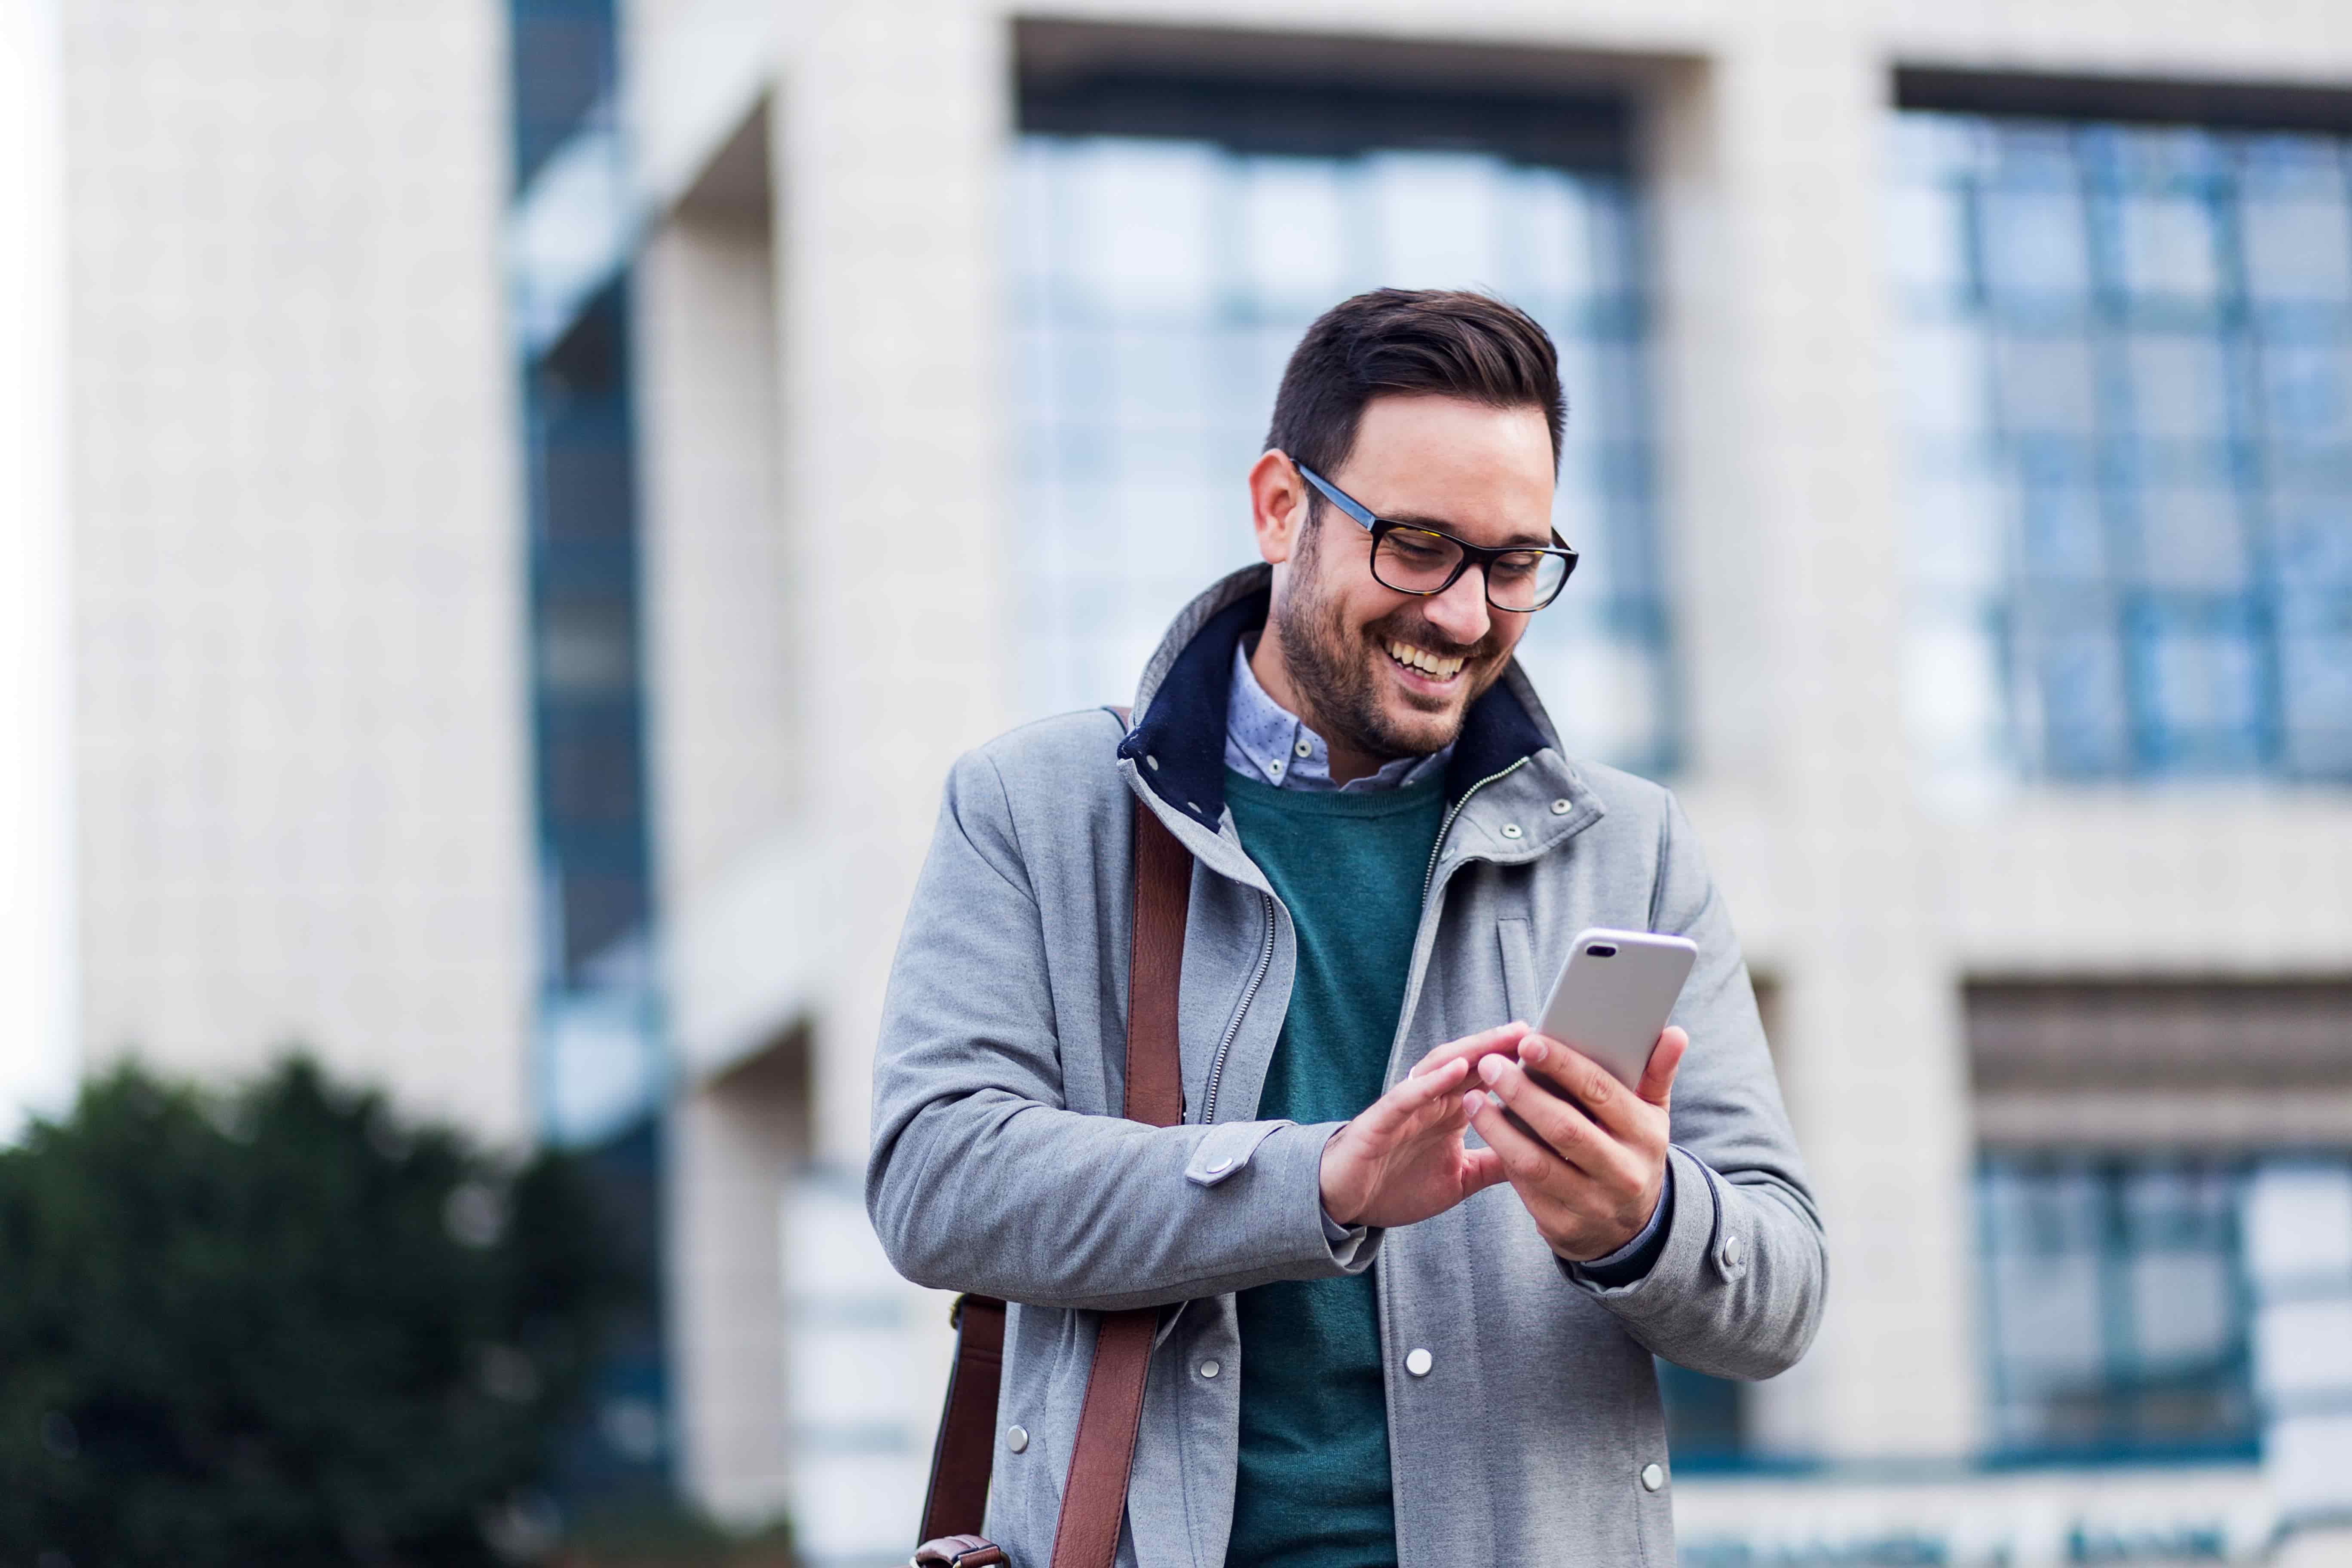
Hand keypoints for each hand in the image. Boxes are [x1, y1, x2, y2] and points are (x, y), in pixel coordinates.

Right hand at [1318, 1023, 1527, 1227]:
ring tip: (1505, 1038)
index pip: (1489, 1079)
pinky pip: (1408, 1095)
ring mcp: (1407, 1107)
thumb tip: (1541, 1158)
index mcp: (1451, 1113)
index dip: (1518, 1065)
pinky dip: (1433, 1079)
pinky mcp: (1382, 1120)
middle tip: (1538, 1031)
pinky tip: (1457, 1067)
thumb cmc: (1397, 1185)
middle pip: (1471, 1063)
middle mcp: (1432, 1102)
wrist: (1346, 1203)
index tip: (1556, 1054)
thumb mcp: (1462, 1179)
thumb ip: (1495, 1163)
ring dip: (1474, 1051)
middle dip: (1503, 1045)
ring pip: (1442, 1068)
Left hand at [1462, 1027, 1685, 1262]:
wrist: (1630, 1229)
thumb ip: (1658, 1073)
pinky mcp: (1564, 1227)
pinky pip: (1525, 1189)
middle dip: (1522, 1094)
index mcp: (1645, 1136)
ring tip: (1473, 1099)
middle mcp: (1622, 1173)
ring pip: (1535, 1163)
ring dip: (1498, 1129)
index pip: (1600, 1093)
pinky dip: (1502, 1159)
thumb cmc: (1633, 1151)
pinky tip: (1486, 1134)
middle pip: (1563, 1128)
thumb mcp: (1652, 1116)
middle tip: (1490, 1065)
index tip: (1528, 1042)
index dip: (1563, 1066)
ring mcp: (1593, 1204)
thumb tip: (1675, 1032)